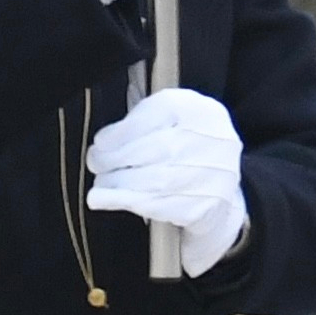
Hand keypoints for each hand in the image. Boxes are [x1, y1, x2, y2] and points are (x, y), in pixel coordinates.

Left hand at [84, 84, 252, 257]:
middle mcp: (215, 139)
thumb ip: (140, 124)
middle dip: (116, 158)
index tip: (101, 142)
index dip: (123, 130)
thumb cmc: (183, 148)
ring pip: (159, 179)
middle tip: (96, 163)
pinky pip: (162, 204)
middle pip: (159, 148)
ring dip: (118, 183)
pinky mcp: (208, 204)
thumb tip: (104, 144)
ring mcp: (216, 174)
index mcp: (201, 110)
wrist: (218, 186)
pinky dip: (128, 201)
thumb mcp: (167, 122)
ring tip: (99, 185)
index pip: (162, 112)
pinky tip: (107, 200)